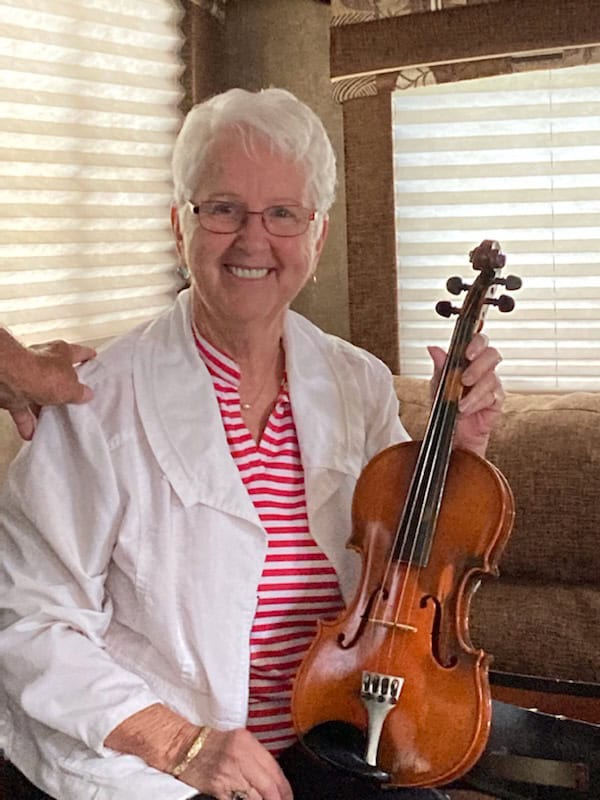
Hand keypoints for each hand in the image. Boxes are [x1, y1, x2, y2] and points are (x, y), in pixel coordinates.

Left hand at [0, 332, 95, 439]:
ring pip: (38, 394)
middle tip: (74, 399)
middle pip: (57, 375)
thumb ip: (80, 392)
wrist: (9, 379)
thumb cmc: (41, 374)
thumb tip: (86, 394)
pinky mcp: (13, 392)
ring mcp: (27, 377)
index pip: (79, 353)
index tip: (93, 358)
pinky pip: (22, 409)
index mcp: (61, 353)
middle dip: (63, 389)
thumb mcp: (71, 387)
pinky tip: (33, 433)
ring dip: (43, 409)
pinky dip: (27, 422)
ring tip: (53, 421)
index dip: (87, 356)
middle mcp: (43, 362)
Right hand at [178, 728, 292, 799]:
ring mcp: (228, 774)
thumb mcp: (239, 741)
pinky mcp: (218, 788)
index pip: (274, 768)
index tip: (288, 795)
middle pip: (269, 786)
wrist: (184, 747)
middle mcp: (240, 756)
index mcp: (247, 742)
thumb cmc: (212, 744)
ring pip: (256, 798)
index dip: (285, 787)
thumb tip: (274, 778)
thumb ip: (257, 756)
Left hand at [428, 332, 503, 457]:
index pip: (479, 341)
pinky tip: (465, 409)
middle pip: (492, 354)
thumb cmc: (446, 404)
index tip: (467, 352)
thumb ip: (439, 366)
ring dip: (474, 391)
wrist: (452, 431)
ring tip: (459, 402)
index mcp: (469, 359)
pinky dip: (476, 403)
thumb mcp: (437, 384)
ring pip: (491, 378)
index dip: (477, 342)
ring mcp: (492, 383)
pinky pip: (492, 396)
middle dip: (478, 366)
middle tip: (464, 379)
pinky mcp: (496, 400)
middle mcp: (483, 368)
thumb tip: (433, 348)